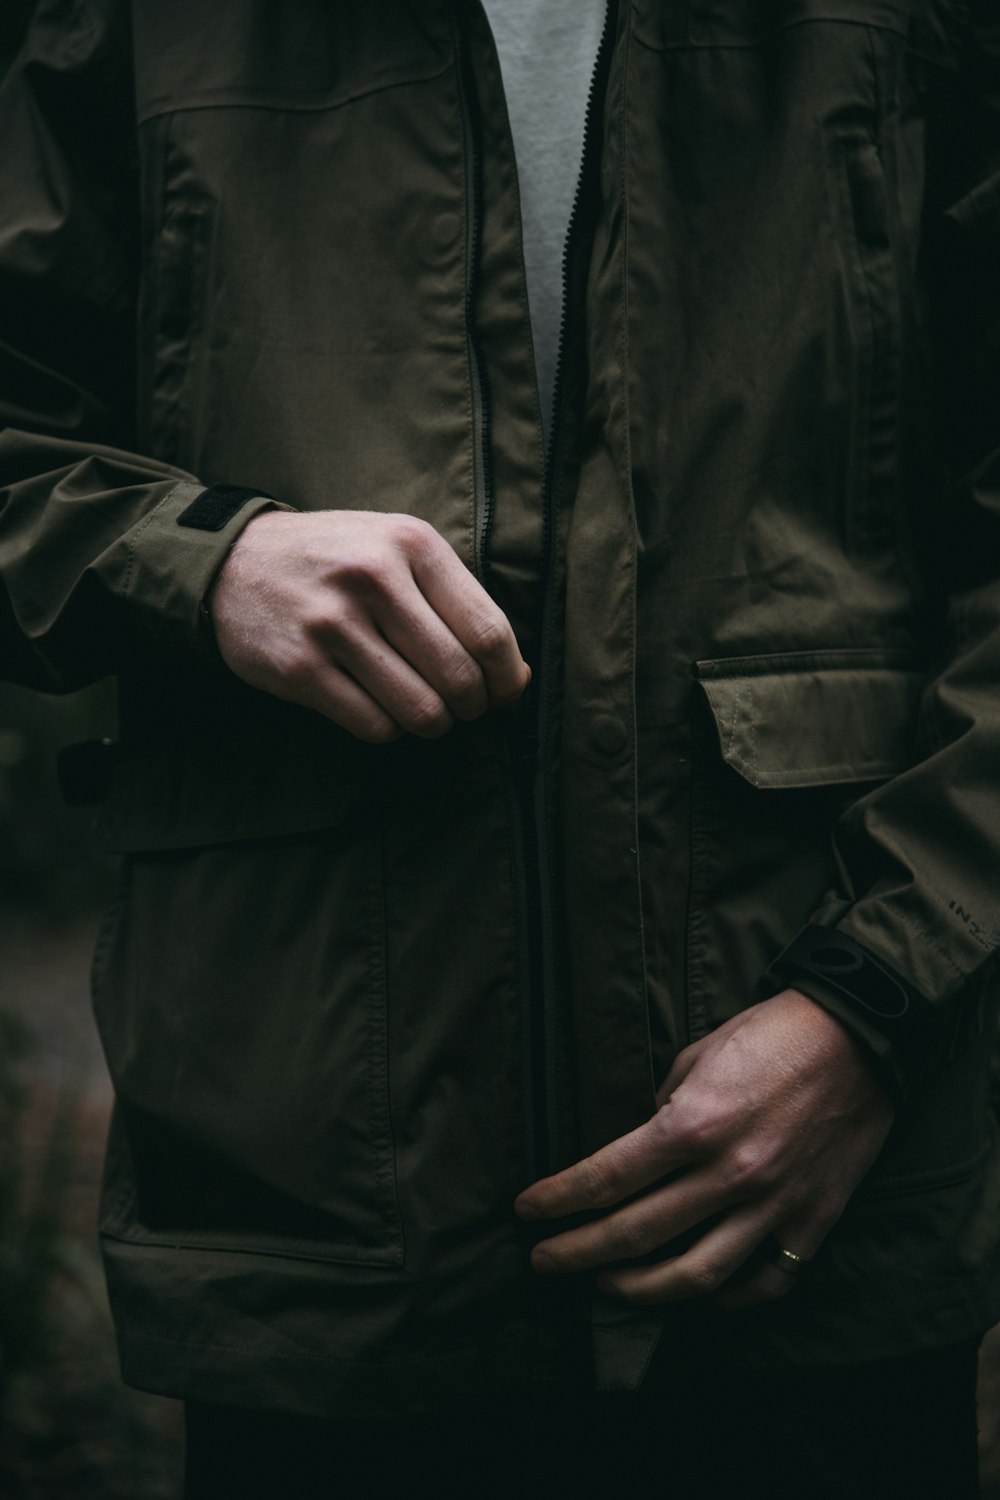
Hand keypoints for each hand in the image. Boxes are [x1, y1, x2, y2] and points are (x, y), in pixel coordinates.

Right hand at [209, 510, 529, 740]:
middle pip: (459, 677)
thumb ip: (457, 604)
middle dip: (470, 707)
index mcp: (410, 544)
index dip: (506, 678)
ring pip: (420, 710)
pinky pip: (374, 726)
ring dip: (431, 723)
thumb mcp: (397, 551)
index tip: (503, 694)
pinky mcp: (300, 668)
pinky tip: (378, 707)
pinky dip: (387, 728)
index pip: (488, 631)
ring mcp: (332, 624)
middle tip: (459, 707)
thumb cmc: (336, 561)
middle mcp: (373, 579)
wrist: (234, 561)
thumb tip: (516, 680)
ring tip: (422, 710)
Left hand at [514, 989, 894, 1306]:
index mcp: (694, 1124)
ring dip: (640, 1289)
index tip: (527, 1211)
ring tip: (606, 1285)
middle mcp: (730, 1173)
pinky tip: (698, 1294)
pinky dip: (728, 1299)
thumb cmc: (772, 1033)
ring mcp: (774, 1204)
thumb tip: (642, 1144)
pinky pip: (766, 1281)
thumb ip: (667, 1108)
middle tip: (543, 1261)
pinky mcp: (813, 1221)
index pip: (607, 1177)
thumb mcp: (700, 1053)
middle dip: (577, 1252)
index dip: (559, 1200)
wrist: (860, 1036)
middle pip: (636, 1233)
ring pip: (696, 1276)